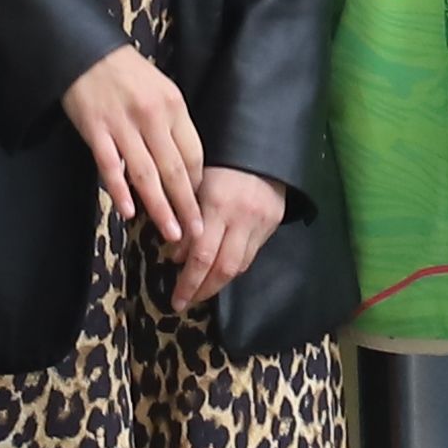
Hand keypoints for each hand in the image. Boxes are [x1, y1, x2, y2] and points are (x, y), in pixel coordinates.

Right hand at [64, 44, 213, 268]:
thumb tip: (183, 163)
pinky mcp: (95, 130)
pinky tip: (128, 211)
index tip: (199, 205)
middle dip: (186, 205)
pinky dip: (120, 190)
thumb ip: (171, 123)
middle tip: (195, 233)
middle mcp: (152, 117)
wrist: (86, 51)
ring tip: (171, 233)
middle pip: (175, 169)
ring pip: (146, 174)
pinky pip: (110, 166)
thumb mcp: (160, 89)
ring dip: (160, 207)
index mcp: (173, 106)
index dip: (197, 184)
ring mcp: (123, 124)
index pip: (193, 153)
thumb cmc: (125, 72)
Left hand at [173, 169, 288, 312]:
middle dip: (202, 290)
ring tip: (200, 291)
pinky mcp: (272, 224)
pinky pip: (251, 255)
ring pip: (239, 266)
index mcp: (216, 204)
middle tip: (184, 302)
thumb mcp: (194, 183)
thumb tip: (177, 256)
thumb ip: (186, 219)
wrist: (259, 145)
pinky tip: (220, 271)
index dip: (188, 282)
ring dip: (218, 283)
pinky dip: (233, 267)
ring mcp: (259, 222)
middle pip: (222, 267)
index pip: (201, 255)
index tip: (175, 297)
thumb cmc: (218, 161)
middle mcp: (240, 217)